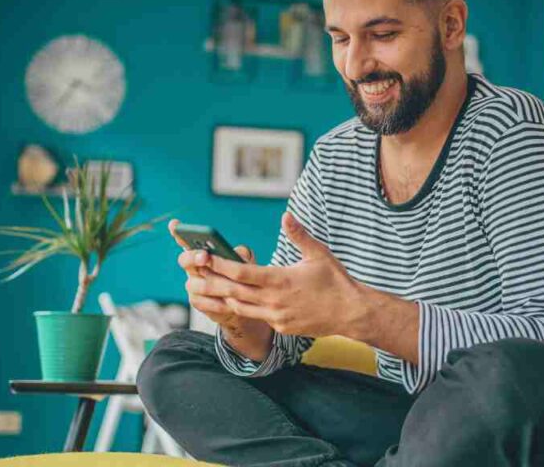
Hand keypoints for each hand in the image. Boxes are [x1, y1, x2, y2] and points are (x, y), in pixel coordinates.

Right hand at [169, 219, 268, 336]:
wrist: (244, 302)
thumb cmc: (242, 276)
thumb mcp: (245, 262)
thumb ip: (241, 255)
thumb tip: (238, 254)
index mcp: (202, 253)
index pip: (186, 240)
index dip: (178, 232)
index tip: (175, 224)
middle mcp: (193, 267)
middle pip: (184, 260)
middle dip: (193, 257)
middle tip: (204, 256)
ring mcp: (193, 285)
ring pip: (195, 283)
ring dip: (214, 283)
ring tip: (230, 285)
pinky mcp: (197, 302)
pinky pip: (203, 302)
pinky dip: (218, 302)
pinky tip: (230, 303)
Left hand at [203, 212, 369, 337]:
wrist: (351, 314)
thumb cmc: (336, 281)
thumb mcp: (318, 254)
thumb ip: (299, 235)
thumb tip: (286, 216)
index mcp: (281, 280)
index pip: (242, 272)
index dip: (221, 264)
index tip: (204, 256)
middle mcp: (274, 300)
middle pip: (233, 292)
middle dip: (211, 282)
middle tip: (191, 274)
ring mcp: (276, 316)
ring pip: (239, 307)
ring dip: (220, 297)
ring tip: (203, 287)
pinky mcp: (281, 326)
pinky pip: (255, 316)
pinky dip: (240, 307)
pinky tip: (231, 300)